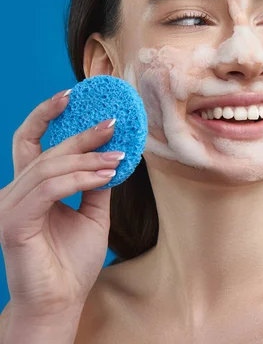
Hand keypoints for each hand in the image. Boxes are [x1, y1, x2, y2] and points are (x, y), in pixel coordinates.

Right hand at [0, 89, 121, 319]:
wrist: (62, 300)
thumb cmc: (72, 262)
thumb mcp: (92, 214)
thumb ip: (95, 185)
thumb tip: (112, 156)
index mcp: (29, 189)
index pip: (33, 144)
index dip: (48, 116)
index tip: (73, 96)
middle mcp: (14, 193)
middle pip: (45, 150)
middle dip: (81, 133)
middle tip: (113, 122)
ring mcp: (10, 206)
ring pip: (49, 166)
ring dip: (88, 158)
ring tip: (118, 156)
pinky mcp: (14, 221)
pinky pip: (50, 188)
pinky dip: (80, 178)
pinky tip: (106, 174)